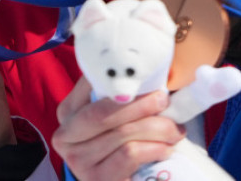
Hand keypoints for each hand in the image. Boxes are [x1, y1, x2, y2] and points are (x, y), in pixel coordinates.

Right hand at [53, 78, 184, 179]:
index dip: (119, 78)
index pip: (91, 84)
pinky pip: (130, 156)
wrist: (113, 179)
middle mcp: (65, 135)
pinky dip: (154, 148)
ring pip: (123, 135)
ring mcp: (78, 160)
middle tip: (165, 99)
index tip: (147, 73)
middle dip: (140, 104)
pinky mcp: (97, 179)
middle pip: (103, 112)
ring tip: (175, 129)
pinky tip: (166, 148)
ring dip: (156, 129)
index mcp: (68, 110)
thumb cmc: (117, 139)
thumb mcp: (113, 115)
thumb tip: (153, 70)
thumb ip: (121, 94)